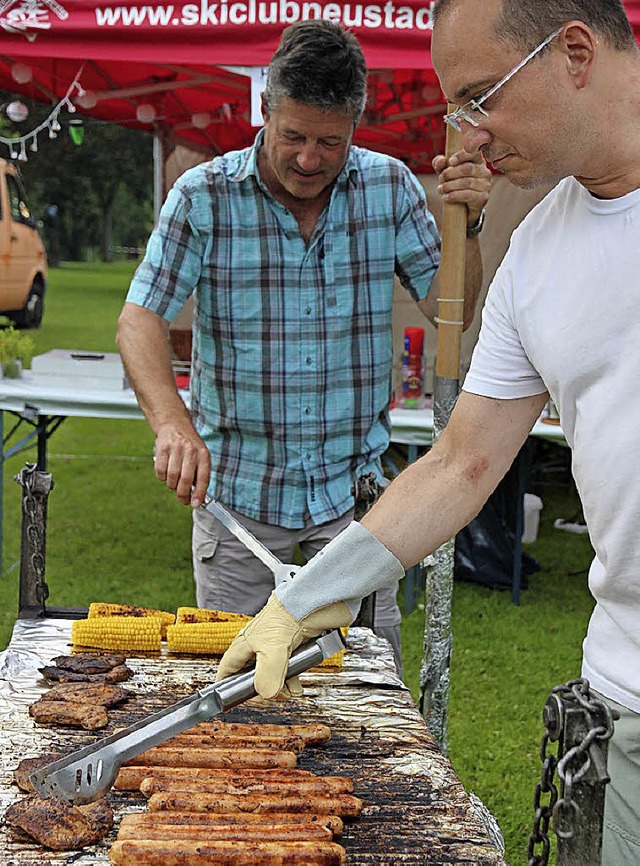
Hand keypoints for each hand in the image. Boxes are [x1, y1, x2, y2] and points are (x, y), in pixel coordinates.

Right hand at [153, 421, 209, 506]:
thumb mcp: (200, 455)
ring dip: (172, 486)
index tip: (195, 504)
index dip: (199, 494)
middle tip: (182, 499)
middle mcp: (190, 451)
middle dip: (183, 494)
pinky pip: (160, 472)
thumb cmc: (189, 445)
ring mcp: (175, 449)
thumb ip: (199, 474)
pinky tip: (166, 473)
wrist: (174, 424)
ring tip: (174, 483)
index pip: (203, 478)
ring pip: (172, 478)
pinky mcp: (162, 449)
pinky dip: (162, 477)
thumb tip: (196, 497)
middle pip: (186, 480)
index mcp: (203, 454)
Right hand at [216, 593, 351, 699]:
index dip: (229, 688)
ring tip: (290, 691)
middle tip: (274, 695)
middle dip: (263, 691)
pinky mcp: (292, 648)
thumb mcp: (272, 652)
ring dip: (281, 688)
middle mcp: (256, 648)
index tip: (237, 701)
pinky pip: (288, 671)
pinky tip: (298, 685)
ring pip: (272, 677)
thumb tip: (267, 696)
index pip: (227, 671)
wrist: (313, 602)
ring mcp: (275, 648)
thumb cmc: (286, 617)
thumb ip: (266, 679)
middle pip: (251, 679)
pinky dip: (293, 681)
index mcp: (243, 646)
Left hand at [432, 150, 490, 226]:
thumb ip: (440, 164)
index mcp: (478, 161)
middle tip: (440, 179)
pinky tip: (446, 197)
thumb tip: (441, 161)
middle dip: (450, 173)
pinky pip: (468, 195)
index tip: (451, 161)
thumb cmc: (454, 184)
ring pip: (467, 182)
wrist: (463, 208)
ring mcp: (486, 185)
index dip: (462, 155)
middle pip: (467, 169)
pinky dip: (454, 196)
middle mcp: (485, 171)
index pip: (474, 153)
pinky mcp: (483, 197)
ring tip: (440, 189)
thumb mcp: (445, 172)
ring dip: (450, 186)